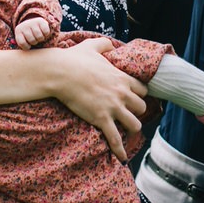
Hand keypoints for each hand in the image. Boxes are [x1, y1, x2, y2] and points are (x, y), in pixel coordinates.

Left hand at [14, 17, 52, 49]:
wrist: (33, 22)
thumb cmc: (27, 35)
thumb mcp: (22, 39)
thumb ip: (22, 46)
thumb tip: (23, 58)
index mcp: (18, 31)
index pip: (22, 43)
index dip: (27, 47)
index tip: (28, 45)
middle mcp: (24, 25)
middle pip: (32, 40)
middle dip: (34, 42)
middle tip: (34, 39)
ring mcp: (32, 22)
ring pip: (39, 37)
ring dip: (40, 39)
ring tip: (38, 37)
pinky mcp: (40, 21)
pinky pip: (46, 32)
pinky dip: (46, 34)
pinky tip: (43, 32)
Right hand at [49, 37, 147, 161]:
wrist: (60, 73)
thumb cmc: (74, 59)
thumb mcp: (91, 46)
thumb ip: (104, 44)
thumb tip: (109, 44)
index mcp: (121, 77)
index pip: (142, 89)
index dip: (139, 95)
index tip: (134, 98)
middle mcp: (122, 93)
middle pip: (141, 107)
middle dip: (136, 112)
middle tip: (128, 114)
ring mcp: (113, 107)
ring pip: (134, 124)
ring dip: (131, 129)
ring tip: (126, 132)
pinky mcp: (102, 119)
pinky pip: (115, 139)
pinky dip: (120, 150)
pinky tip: (122, 158)